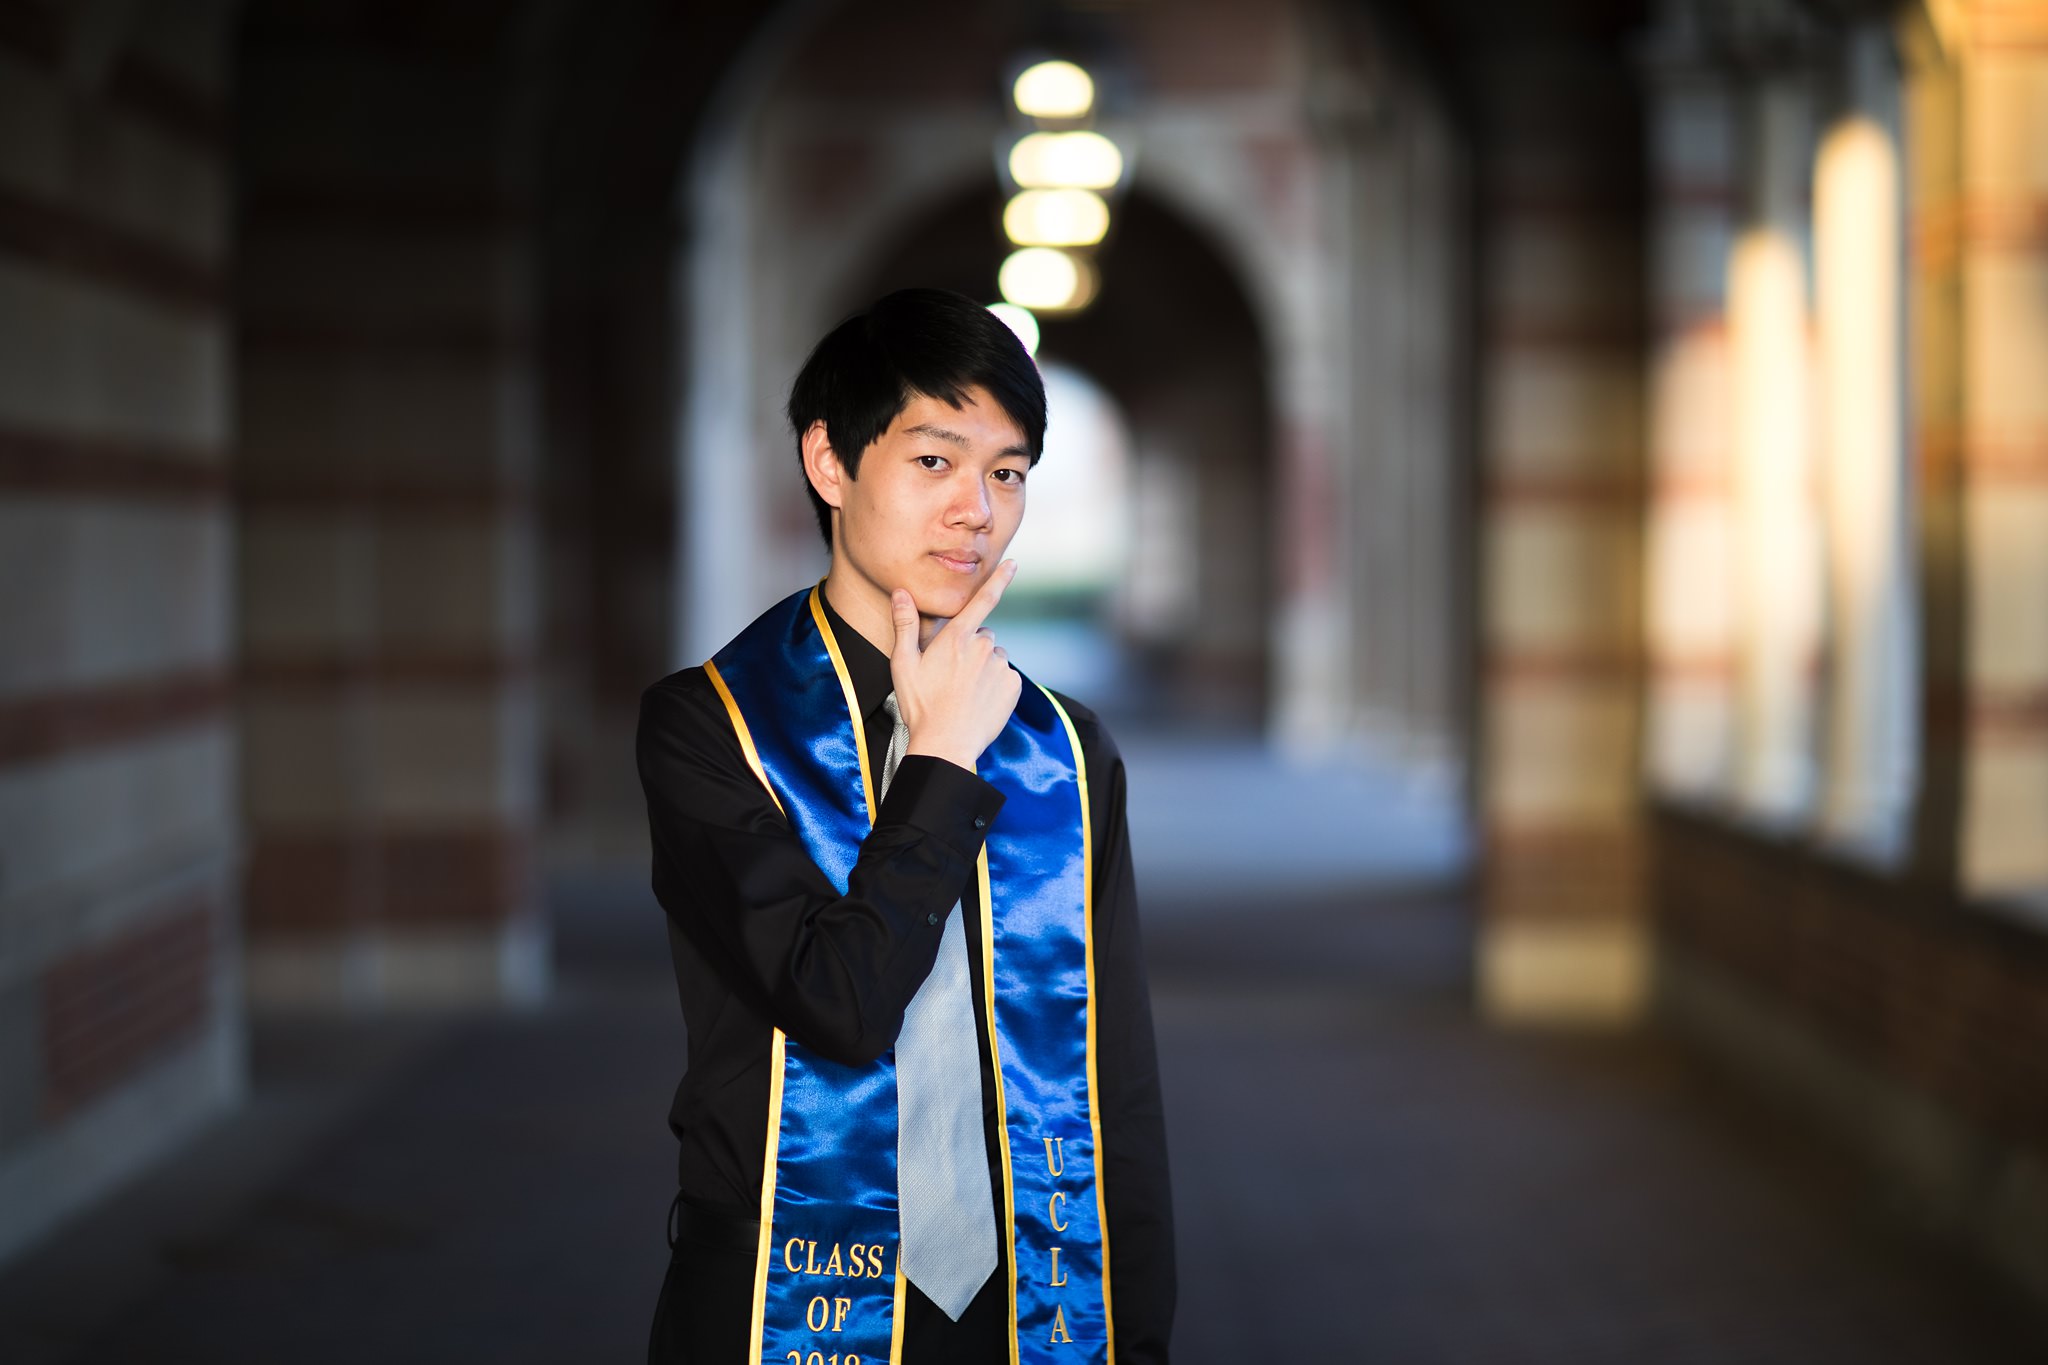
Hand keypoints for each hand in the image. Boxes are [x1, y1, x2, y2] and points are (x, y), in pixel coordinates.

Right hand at [889, 560, 1022, 772]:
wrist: (946, 744)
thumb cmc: (921, 706)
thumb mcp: (904, 664)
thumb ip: (905, 625)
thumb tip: (901, 593)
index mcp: (957, 638)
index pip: (982, 600)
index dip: (999, 579)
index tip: (1013, 564)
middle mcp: (984, 646)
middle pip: (982, 635)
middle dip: (970, 648)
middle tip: (951, 675)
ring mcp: (1001, 667)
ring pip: (994, 657)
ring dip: (983, 667)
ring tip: (963, 691)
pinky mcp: (1013, 686)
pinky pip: (1005, 677)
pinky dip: (995, 685)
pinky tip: (978, 700)